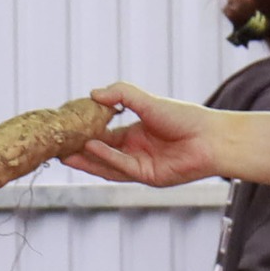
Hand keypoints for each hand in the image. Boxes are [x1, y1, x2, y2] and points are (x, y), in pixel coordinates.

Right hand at [61, 84, 224, 187]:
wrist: (212, 137)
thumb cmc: (186, 117)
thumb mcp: (148, 101)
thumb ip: (121, 95)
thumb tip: (93, 93)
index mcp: (135, 133)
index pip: (104, 134)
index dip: (85, 131)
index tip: (67, 127)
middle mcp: (135, 150)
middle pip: (101, 152)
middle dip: (79, 150)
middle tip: (57, 145)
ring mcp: (141, 165)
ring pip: (107, 164)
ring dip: (87, 159)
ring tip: (66, 152)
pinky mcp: (148, 176)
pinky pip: (122, 167)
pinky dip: (106, 158)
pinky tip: (92, 148)